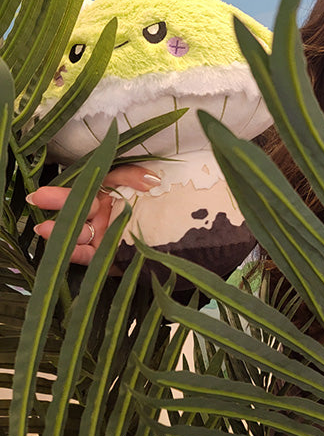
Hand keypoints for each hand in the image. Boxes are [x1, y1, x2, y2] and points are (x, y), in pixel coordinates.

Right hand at [26, 165, 160, 265]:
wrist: (172, 241)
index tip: (44, 191)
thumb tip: (150, 179)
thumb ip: (142, 180)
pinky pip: (86, 255)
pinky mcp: (104, 256)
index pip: (87, 189)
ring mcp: (101, 235)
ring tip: (45, 227)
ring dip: (60, 229)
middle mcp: (102, 215)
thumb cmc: (158, 209)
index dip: (66, 190)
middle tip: (38, 198)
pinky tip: (64, 248)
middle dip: (59, 202)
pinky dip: (75, 252)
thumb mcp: (148, 188)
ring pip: (78, 231)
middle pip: (79, 207)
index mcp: (110, 195)